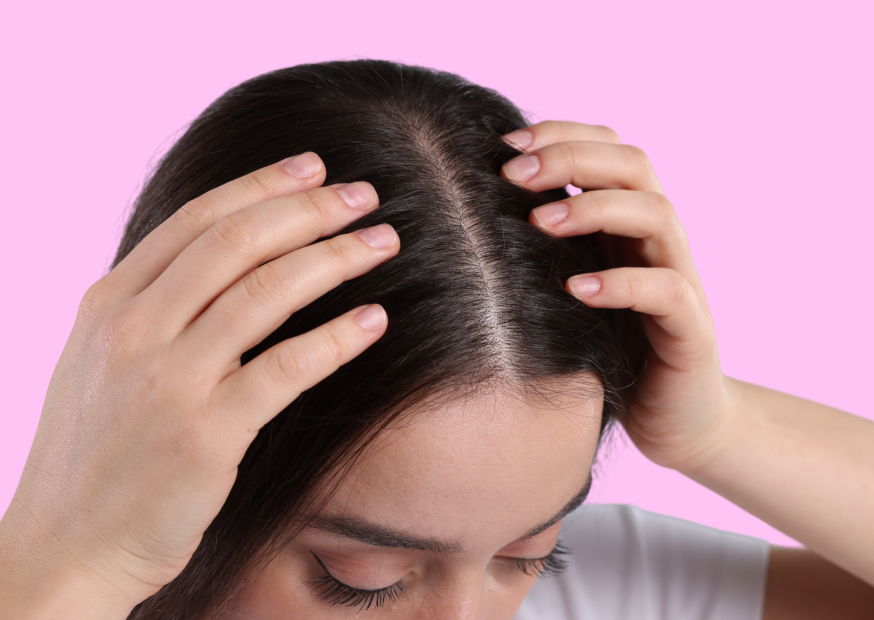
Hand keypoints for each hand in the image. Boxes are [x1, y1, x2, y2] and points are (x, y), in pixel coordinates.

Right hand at [0, 153, 398, 615]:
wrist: (65, 548)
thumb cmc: (95, 455)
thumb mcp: (100, 363)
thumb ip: (152, 309)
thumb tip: (221, 262)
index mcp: (109, 304)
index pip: (196, 219)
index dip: (262, 185)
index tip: (313, 167)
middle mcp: (133, 330)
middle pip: (237, 242)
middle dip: (310, 209)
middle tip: (364, 194)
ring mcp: (167, 381)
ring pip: (266, 292)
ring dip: (336, 258)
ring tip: (384, 241)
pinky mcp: (205, 435)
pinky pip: (285, 368)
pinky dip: (336, 338)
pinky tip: (375, 320)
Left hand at [500, 121, 736, 473]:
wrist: (674, 416)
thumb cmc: (608, 348)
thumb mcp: (567, 290)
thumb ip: (542, 251)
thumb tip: (466, 215)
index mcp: (627, 223)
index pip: (607, 149)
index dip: (560, 134)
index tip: (502, 144)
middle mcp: (657, 240)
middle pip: (634, 164)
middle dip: (571, 157)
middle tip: (512, 174)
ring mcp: (679, 278)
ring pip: (656, 214)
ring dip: (594, 207)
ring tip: (540, 222)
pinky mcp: (690, 329)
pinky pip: (667, 290)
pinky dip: (621, 283)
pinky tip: (576, 289)